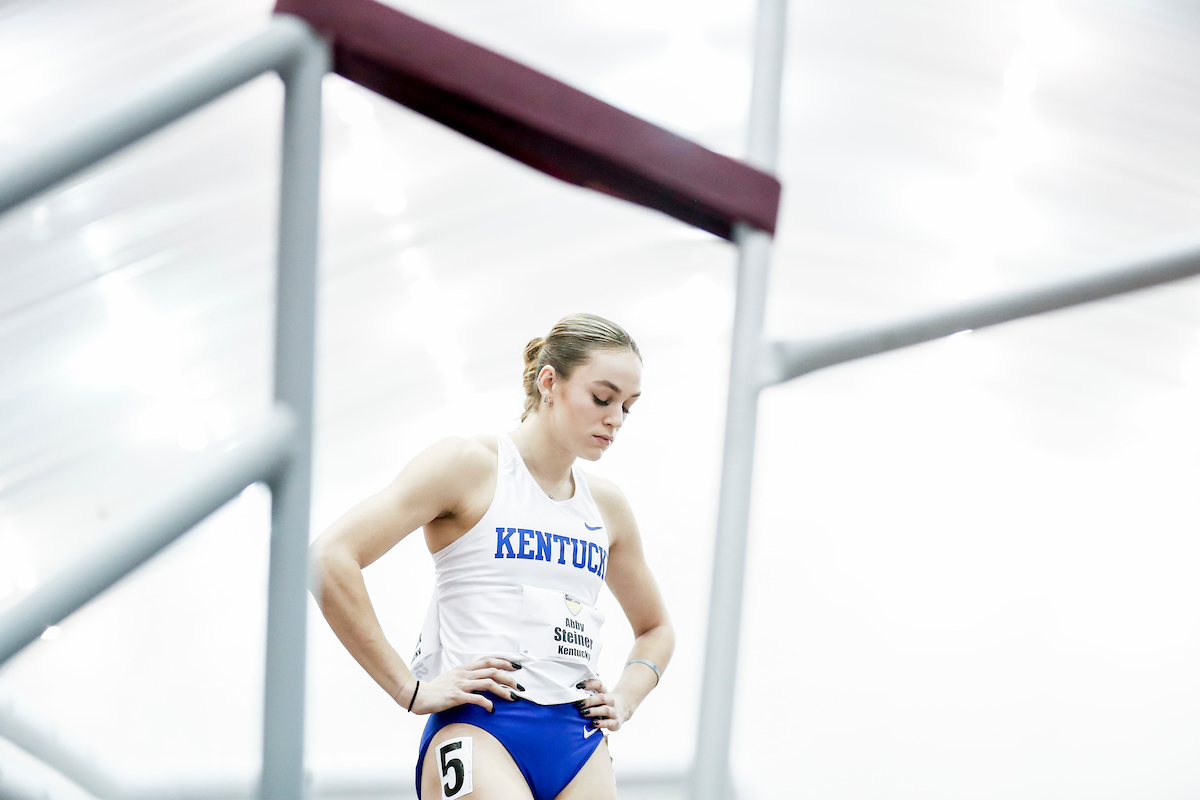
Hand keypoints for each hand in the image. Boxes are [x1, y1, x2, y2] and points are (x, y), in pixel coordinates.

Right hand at [401, 657, 523, 713]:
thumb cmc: (435, 689)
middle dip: (508, 677)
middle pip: (492, 671)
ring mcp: (461, 684)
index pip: (488, 661)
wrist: (418, 694)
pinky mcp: (456, 696)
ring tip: (512, 697)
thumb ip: (465, 677)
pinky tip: (492, 709)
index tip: (515, 666)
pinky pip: (476, 698)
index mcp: (464, 669)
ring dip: (503, 690)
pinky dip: (487, 703)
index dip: (503, 662)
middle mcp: (464, 674)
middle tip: (519, 685)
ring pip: (488, 683)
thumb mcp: (452, 678)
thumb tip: (478, 680)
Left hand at [573, 677, 632, 732]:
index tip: (578, 686)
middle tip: (579, 704)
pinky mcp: (615, 722)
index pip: (598, 685)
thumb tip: (571, 695)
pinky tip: (594, 723)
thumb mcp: (599, 695)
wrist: (624, 708)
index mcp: (605, 692)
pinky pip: (609, 723)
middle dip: (589, 701)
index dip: (589, 684)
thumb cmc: (605, 702)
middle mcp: (610, 700)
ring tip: (583, 712)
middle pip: (601, 698)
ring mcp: (614, 711)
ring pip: (605, 710)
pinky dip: (601, 723)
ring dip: (594, 711)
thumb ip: (588, 694)